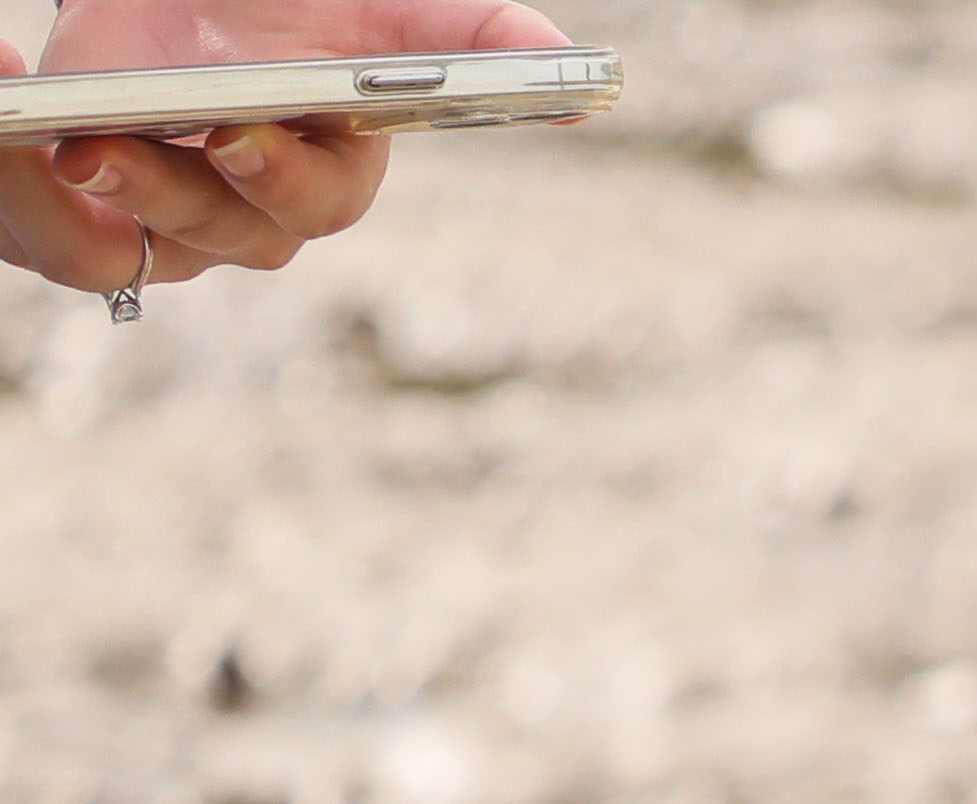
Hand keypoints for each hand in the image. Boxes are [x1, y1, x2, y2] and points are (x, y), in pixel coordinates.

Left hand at [7, 0, 569, 297]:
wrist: (171, 13)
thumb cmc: (277, 13)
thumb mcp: (378, 9)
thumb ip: (470, 39)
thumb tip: (568, 74)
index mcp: (323, 174)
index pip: (313, 201)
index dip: (275, 177)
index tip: (238, 130)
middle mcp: (244, 220)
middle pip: (215, 236)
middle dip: (161, 189)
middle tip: (100, 139)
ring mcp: (156, 229)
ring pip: (114, 255)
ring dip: (62, 201)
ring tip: (34, 130)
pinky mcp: (72, 219)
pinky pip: (36, 233)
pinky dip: (3, 178)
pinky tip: (1, 89)